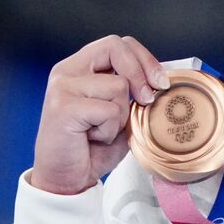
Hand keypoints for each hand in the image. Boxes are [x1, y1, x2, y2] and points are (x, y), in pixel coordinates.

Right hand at [29, 35, 169, 194]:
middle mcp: (67, 71)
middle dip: (141, 73)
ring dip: (120, 116)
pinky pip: (109, 110)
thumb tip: (161, 81)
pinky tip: (92, 138)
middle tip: (147, 100)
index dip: (144, 58)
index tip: (160, 82)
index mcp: (80, 67)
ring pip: (118, 86)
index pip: (118, 44)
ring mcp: (62, 87)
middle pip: (116, 47)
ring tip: (100, 130)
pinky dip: (109, 130)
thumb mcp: (119, 113)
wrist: (66, 179)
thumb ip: (132, 92)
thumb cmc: (92, 147)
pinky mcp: (63, 107)